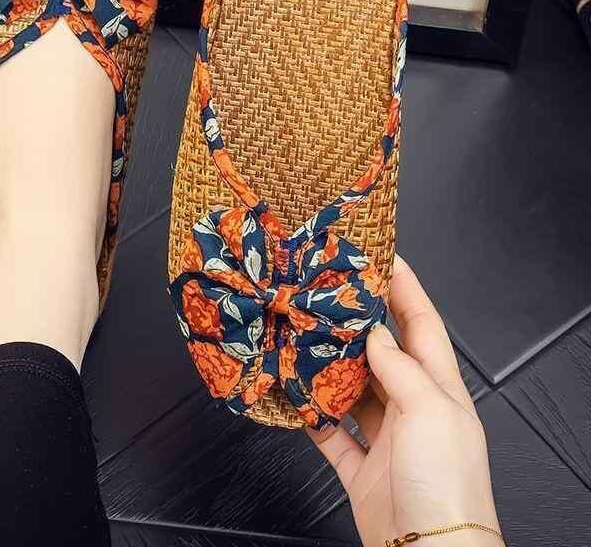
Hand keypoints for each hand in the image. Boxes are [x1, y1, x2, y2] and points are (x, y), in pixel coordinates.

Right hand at [308, 257, 501, 546]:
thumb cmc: (444, 481)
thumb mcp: (430, 411)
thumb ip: (400, 368)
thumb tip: (375, 336)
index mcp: (439, 388)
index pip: (422, 323)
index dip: (405, 287)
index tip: (382, 255)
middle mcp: (412, 407)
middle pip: (383, 351)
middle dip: (358, 321)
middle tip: (328, 292)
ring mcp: (386, 437)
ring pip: (352, 388)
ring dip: (329, 364)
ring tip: (303, 334)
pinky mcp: (359, 467)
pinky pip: (330, 431)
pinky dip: (310, 413)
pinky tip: (292, 394)